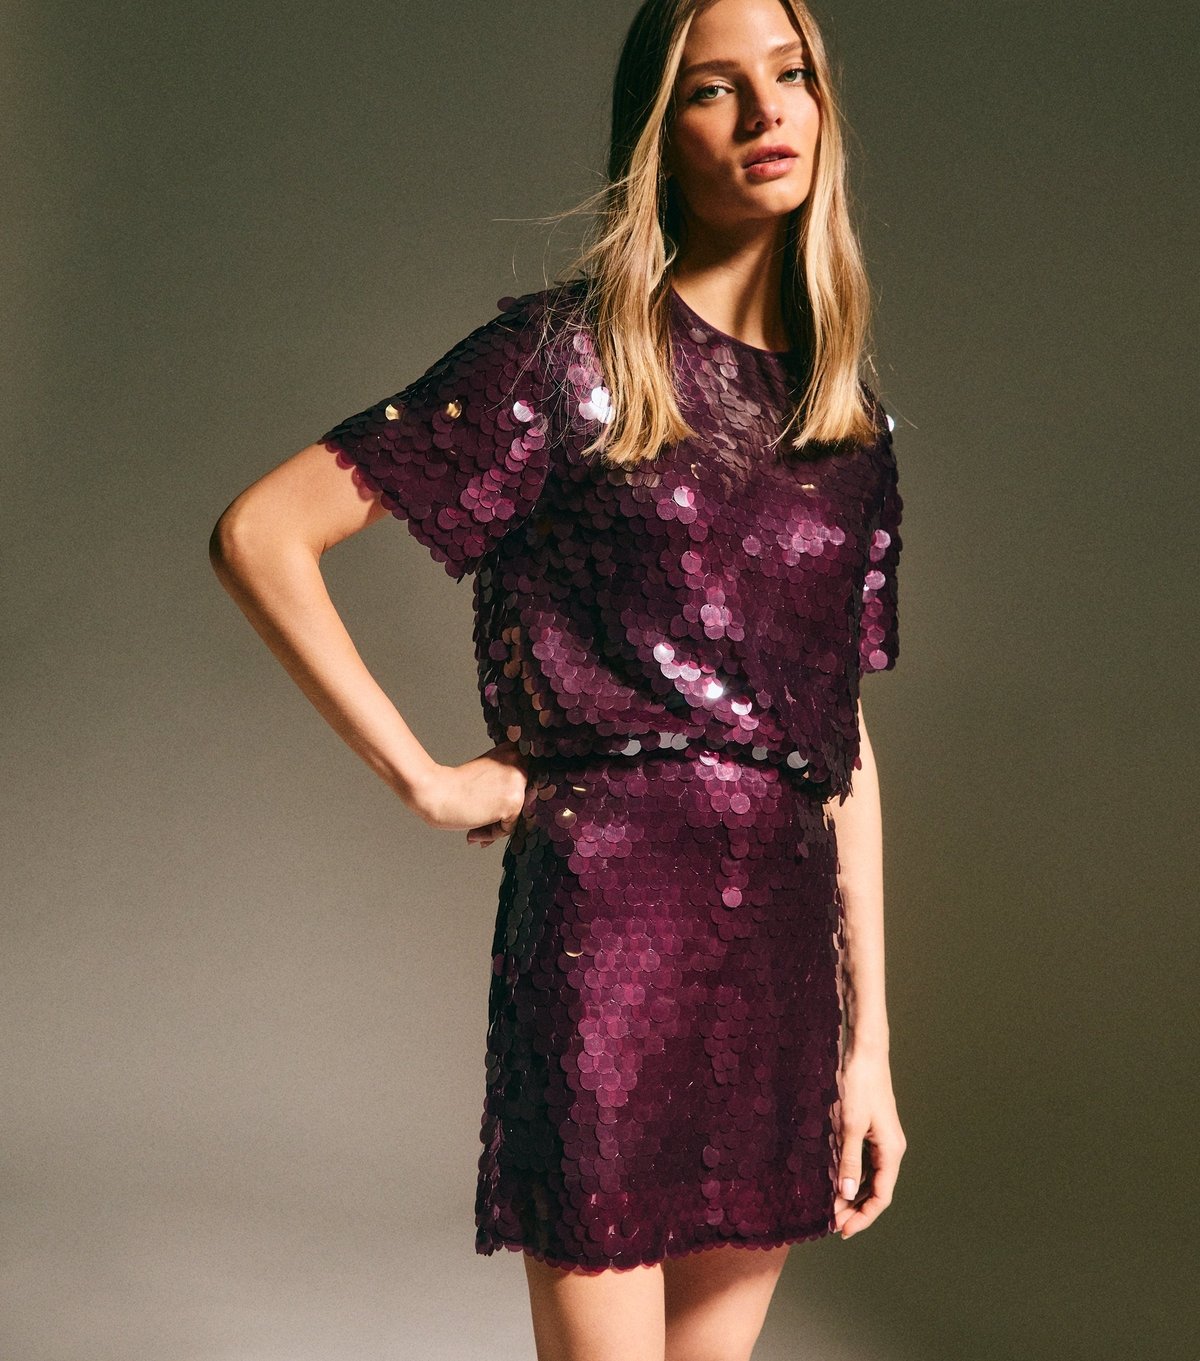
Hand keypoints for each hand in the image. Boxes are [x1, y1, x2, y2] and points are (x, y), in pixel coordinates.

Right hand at [414, 740, 529, 844]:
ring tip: (474, 829)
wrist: (436, 792)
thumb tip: (515, 803)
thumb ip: (504, 780)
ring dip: (493, 828)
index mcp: (511, 753)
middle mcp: (519, 765)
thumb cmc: (453, 786)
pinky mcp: (514, 803)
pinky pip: (508, 828)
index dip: (505, 800)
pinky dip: (490, 835)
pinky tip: (474, 831)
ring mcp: (517, 783)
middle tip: (479, 823)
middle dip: (499, 815)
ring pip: (515, 816)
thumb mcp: (485, 771)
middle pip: (520, 801)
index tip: (490, 807)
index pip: (523, 784)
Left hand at [832, 1048, 905, 1238]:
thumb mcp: (849, 1125)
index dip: (863, 1216)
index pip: (881, 1196)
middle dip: (855, 1209)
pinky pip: (863, 1162)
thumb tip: (848, 1193)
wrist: (863, 1054)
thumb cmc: (859, 1086)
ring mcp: (880, 1140)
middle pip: (876, 1190)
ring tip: (830, 1207)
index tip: (843, 1230)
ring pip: (869, 1177)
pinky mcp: (870, 1131)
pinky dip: (850, 1175)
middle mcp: (890, 1149)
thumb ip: (849, 1160)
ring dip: (851, 1193)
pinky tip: (833, 1181)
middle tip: (831, 1222)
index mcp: (891, 1151)